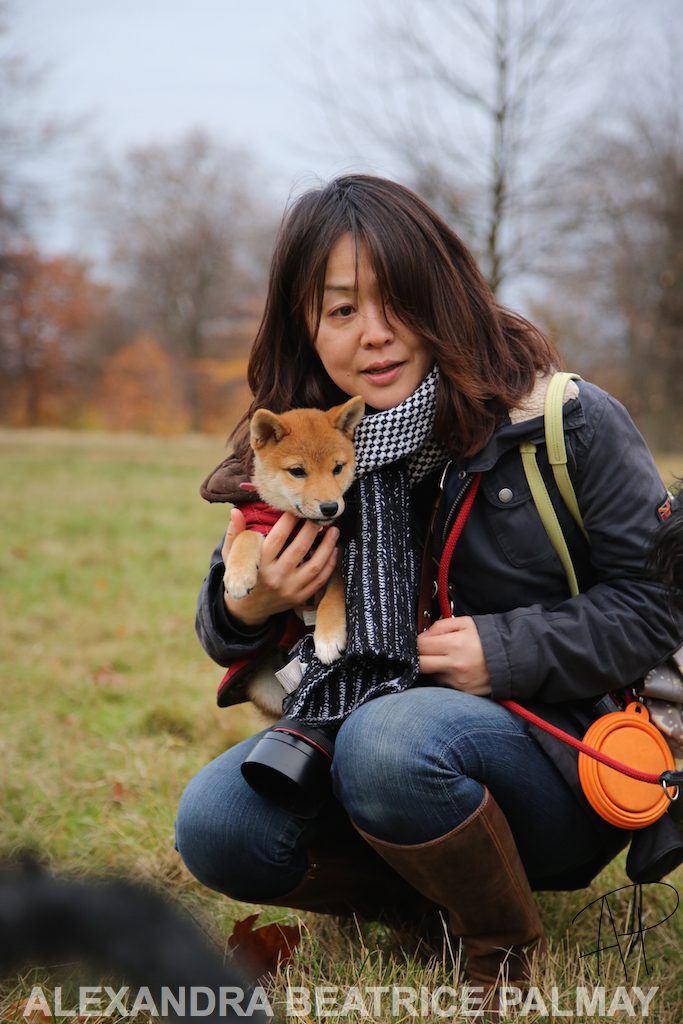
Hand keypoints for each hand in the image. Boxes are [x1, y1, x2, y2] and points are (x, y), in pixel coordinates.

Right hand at [222, 508, 338, 626]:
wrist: (245, 609)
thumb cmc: (240, 575)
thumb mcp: (231, 555)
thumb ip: (234, 533)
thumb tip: (235, 511)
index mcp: (259, 563)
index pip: (278, 537)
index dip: (289, 520)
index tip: (297, 509)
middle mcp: (275, 577)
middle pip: (299, 548)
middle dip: (312, 529)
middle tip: (319, 516)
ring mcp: (288, 589)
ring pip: (314, 565)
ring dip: (327, 546)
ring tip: (334, 531)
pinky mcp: (298, 598)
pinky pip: (319, 581)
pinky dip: (329, 565)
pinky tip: (334, 551)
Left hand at [417, 616, 490, 695]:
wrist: (512, 658)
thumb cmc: (489, 638)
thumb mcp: (465, 623)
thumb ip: (441, 626)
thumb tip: (424, 635)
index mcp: (454, 645)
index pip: (420, 646)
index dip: (416, 642)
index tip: (420, 641)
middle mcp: (455, 666)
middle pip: (420, 665)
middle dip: (418, 657)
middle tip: (426, 651)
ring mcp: (458, 681)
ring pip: (432, 675)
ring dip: (433, 667)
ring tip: (447, 658)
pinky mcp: (463, 691)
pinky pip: (445, 684)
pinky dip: (446, 676)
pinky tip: (456, 668)